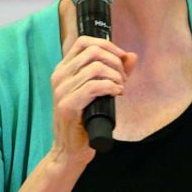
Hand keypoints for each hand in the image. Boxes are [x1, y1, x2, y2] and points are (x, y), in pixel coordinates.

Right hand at [49, 35, 136, 164]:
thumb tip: (132, 56)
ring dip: (116, 77)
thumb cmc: (84, 120)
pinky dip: (111, 87)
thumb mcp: (99, 92)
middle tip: (123, 79)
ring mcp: (61, 90)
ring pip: (96, 68)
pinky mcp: (67, 105)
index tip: (121, 59)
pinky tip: (117, 94)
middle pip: (93, 52)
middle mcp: (59, 76)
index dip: (107, 45)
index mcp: (63, 69)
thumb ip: (115, 72)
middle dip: (115, 62)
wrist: (70, 150)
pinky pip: (94, 87)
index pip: (84, 41)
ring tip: (120, 88)